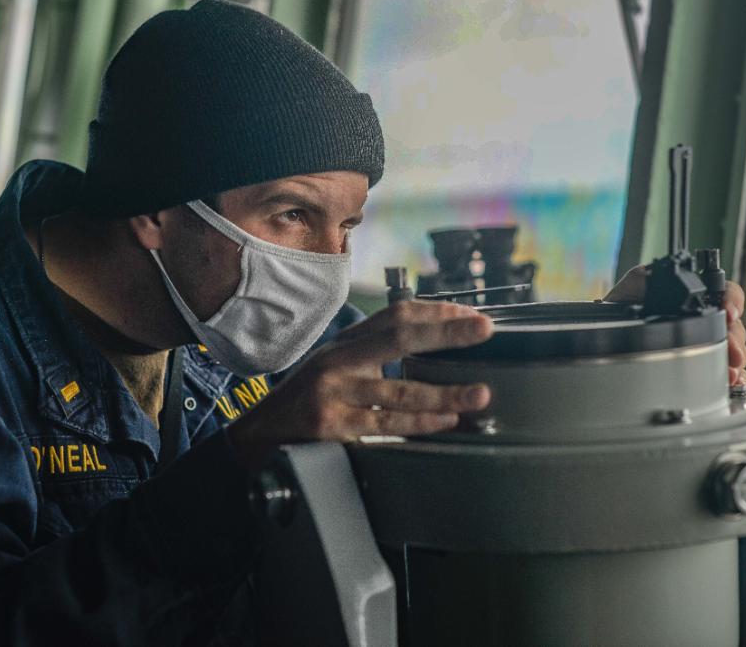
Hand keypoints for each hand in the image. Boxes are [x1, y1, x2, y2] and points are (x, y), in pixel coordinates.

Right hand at [227, 300, 493, 466]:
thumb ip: (375, 351)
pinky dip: (419, 423)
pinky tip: (445, 421)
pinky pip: (384, 424)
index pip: (397, 314)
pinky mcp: (331, 424)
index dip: (436, 313)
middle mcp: (340, 359)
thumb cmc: (309, 398)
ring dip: (445, 392)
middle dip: (446, 332)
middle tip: (483, 329)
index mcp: (347, 341)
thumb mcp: (338, 364)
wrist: (262, 432)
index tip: (471, 315)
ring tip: (479, 393)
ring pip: (399, 390)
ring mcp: (335, 391)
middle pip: (400, 336)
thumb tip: (431, 338)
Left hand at [605, 265, 745, 386]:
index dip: (733, 301)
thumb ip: (648, 275)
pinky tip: (730, 383)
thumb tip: (654, 274)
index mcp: (697, 296)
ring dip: (734, 362)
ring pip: (735, 351)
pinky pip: (727, 374)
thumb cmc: (623, 305)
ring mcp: (707, 344)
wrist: (607, 333)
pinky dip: (734, 380)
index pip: (727, 293)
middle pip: (735, 326)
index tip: (729, 313)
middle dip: (735, 340)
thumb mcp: (636, 283)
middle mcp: (708, 319)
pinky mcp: (703, 367)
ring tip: (728, 371)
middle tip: (731, 350)